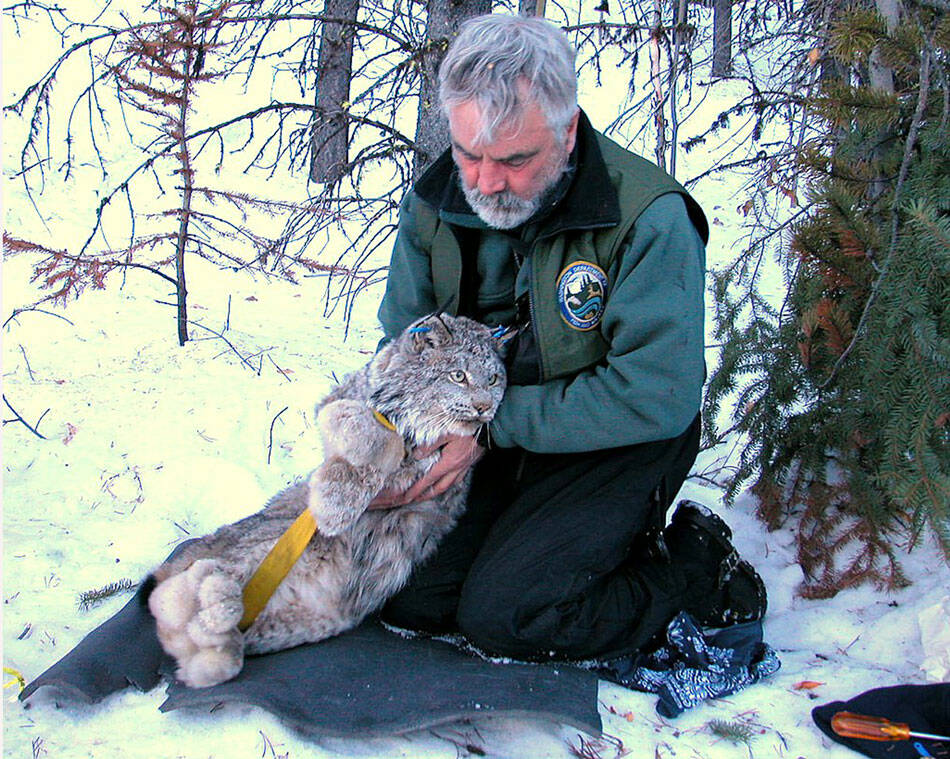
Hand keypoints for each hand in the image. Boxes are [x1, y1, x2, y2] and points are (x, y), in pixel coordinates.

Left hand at [368, 434, 483, 508]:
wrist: (491, 429)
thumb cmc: (470, 428)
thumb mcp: (446, 432)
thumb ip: (430, 444)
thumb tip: (417, 455)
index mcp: (449, 463)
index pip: (428, 480)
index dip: (415, 490)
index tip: (405, 498)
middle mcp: (456, 469)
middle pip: (437, 489)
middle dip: (423, 496)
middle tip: (411, 501)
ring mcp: (464, 468)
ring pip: (447, 486)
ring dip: (435, 492)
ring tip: (426, 495)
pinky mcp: (469, 464)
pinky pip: (456, 479)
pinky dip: (447, 483)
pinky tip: (445, 481)